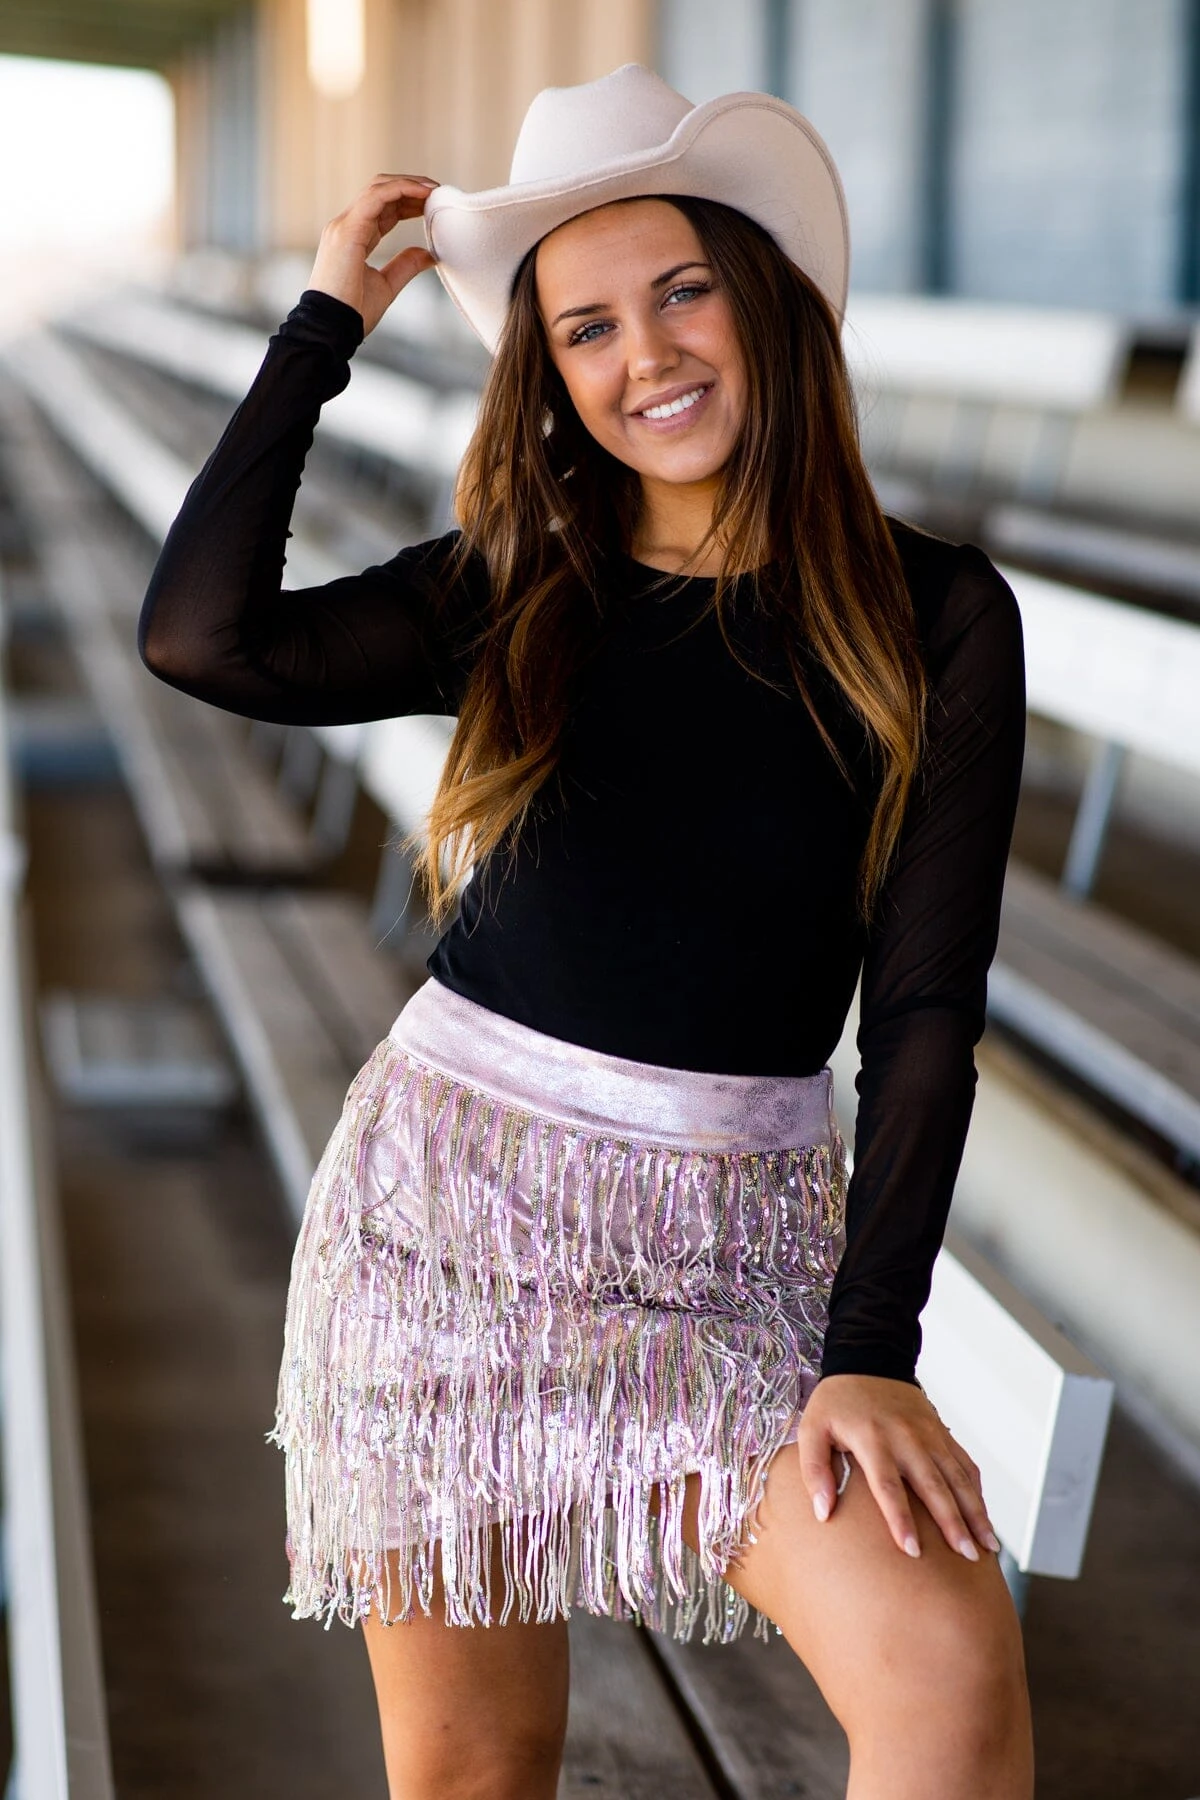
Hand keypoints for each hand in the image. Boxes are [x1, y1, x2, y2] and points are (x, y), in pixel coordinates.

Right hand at [308, 173, 439, 335]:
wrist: (331, 328)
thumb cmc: (352, 313)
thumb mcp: (386, 285)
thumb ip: (405, 266)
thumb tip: (429, 255)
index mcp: (352, 237)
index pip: (381, 207)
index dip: (407, 201)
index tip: (431, 205)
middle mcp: (345, 226)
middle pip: (380, 192)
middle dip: (410, 187)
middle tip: (437, 193)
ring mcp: (344, 225)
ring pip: (378, 188)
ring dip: (408, 184)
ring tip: (433, 189)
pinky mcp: (347, 230)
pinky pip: (376, 197)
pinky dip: (401, 189)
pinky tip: (422, 193)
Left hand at [796, 1372, 1001, 1560]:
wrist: (869, 1358)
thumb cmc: (836, 1402)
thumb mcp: (812, 1428)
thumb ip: (813, 1469)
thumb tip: (822, 1512)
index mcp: (873, 1439)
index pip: (889, 1486)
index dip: (901, 1520)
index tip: (912, 1551)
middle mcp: (907, 1438)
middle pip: (933, 1486)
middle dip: (952, 1524)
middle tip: (966, 1557)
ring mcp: (929, 1435)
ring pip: (957, 1478)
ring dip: (975, 1512)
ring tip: (987, 1546)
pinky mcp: (942, 1432)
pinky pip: (965, 1463)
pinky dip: (977, 1490)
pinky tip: (984, 1517)